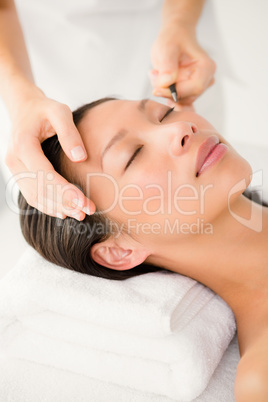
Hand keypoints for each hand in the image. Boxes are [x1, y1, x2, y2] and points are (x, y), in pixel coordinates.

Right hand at [5, 87, 95, 219]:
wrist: (24, 110)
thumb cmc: (44, 110)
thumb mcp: (60, 111)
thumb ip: (70, 132)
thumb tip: (80, 157)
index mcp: (23, 144)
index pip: (44, 174)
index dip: (64, 191)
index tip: (84, 201)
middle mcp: (15, 160)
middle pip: (39, 189)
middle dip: (64, 203)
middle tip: (87, 211)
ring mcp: (15, 169)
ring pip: (34, 196)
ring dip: (57, 208)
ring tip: (80, 214)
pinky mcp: (20, 175)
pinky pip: (32, 195)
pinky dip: (48, 206)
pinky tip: (64, 211)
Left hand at [150, 24, 215, 104]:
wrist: (174, 38)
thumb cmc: (173, 39)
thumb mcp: (166, 48)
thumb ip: (167, 66)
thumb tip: (167, 83)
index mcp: (206, 67)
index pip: (195, 88)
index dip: (175, 92)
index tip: (156, 88)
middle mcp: (207, 79)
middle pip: (187, 97)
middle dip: (167, 91)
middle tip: (154, 75)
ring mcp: (199, 87)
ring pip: (181, 100)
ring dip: (165, 92)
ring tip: (156, 74)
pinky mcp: (190, 91)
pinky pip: (178, 101)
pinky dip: (166, 94)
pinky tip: (160, 82)